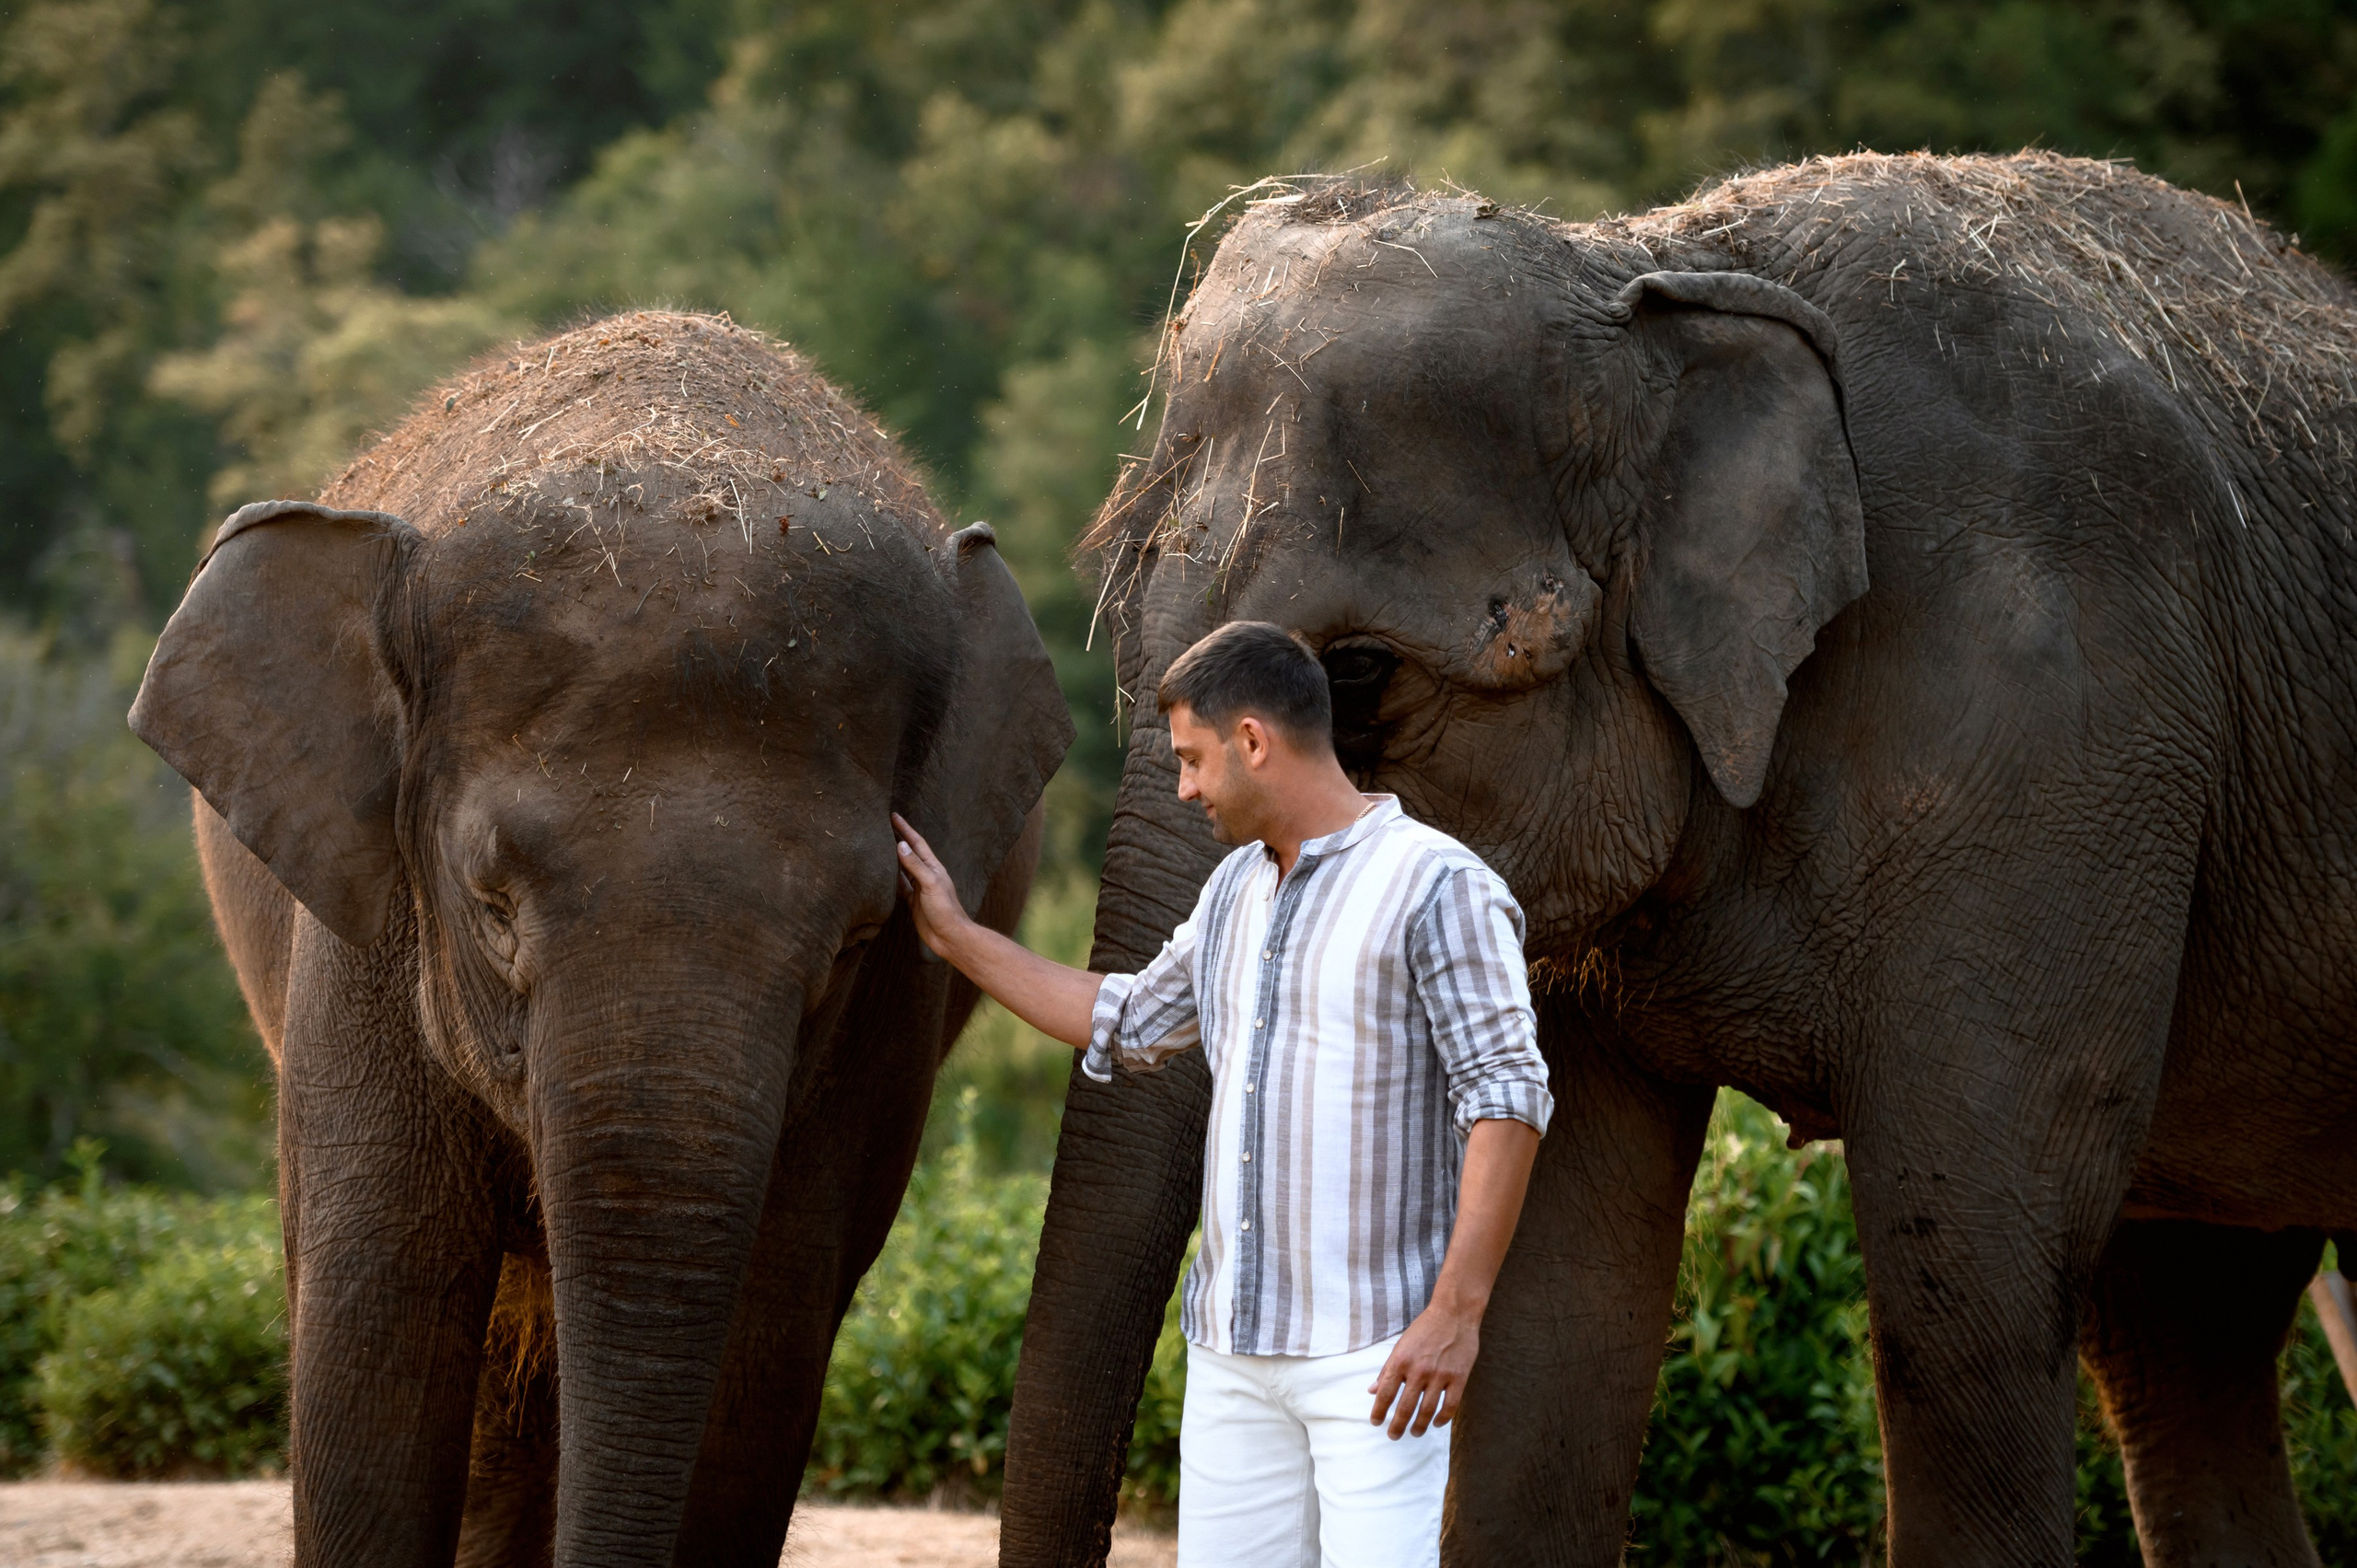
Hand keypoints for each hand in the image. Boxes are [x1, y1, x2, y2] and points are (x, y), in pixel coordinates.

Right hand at [892, 813, 968, 959]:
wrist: (950, 937)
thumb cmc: (945, 909)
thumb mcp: (931, 884)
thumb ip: (915, 865)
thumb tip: (900, 845)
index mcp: (933, 867)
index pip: (916, 843)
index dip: (905, 829)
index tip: (893, 815)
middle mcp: (926, 875)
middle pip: (909, 853)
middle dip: (898, 838)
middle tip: (883, 826)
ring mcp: (919, 888)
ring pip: (903, 868)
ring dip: (893, 857)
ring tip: (879, 846)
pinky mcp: (913, 902)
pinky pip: (900, 886)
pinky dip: (891, 879)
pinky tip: (882, 874)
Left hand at [1367, 1300, 1479, 1438]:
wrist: (1454, 1313)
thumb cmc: (1425, 1329)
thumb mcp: (1400, 1345)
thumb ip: (1387, 1369)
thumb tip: (1372, 1390)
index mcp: (1400, 1360)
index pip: (1385, 1393)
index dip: (1379, 1411)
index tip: (1376, 1422)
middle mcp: (1418, 1370)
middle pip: (1405, 1407)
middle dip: (1397, 1426)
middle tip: (1393, 1436)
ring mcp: (1440, 1374)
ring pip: (1427, 1410)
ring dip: (1419, 1426)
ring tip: (1414, 1433)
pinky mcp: (1458, 1377)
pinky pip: (1450, 1405)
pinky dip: (1442, 1418)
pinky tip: (1436, 1423)